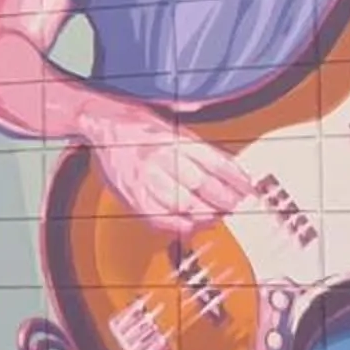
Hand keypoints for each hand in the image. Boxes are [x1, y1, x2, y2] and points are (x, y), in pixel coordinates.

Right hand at [78, 102, 253, 235]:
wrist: (102, 123)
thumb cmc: (136, 123)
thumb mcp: (174, 122)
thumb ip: (199, 144)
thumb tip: (229, 162)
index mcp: (177, 138)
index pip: (216, 163)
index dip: (237, 180)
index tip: (247, 191)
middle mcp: (162, 157)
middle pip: (203, 186)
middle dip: (224, 202)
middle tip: (234, 208)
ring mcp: (146, 177)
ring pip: (183, 205)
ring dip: (203, 216)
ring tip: (213, 218)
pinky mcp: (131, 194)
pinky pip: (158, 218)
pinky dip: (176, 226)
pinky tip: (187, 225)